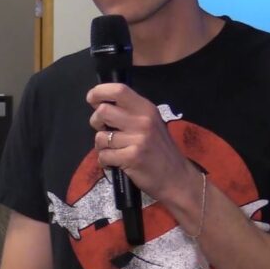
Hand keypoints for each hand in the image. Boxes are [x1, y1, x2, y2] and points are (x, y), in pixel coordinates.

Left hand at [86, 83, 195, 204]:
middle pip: (103, 111)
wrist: (177, 178)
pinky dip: (105, 161)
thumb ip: (130, 113)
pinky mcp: (131, 157)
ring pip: (100, 136)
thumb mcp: (151, 124)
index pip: (118, 90)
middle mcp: (142, 121)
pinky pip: (104, 155)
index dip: (99, 92)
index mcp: (146, 109)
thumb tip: (100, 106)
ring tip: (113, 151)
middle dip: (96, 122)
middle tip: (105, 131)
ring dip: (101, 146)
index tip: (92, 99)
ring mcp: (138, 139)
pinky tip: (115, 163)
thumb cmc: (160, 151)